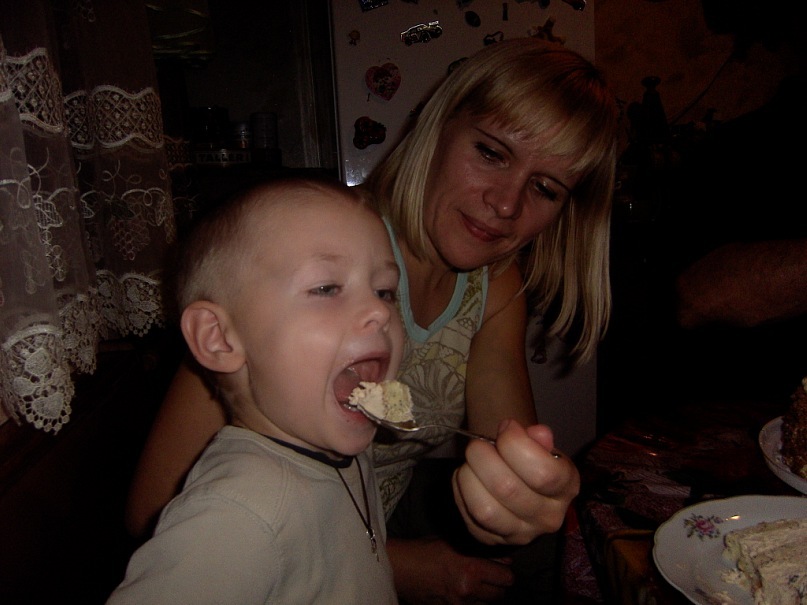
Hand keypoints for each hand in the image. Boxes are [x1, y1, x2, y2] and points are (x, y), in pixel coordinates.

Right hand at [387, 536, 513, 603]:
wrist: (400, 569)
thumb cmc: (425, 551)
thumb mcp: (454, 544)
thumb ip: (482, 553)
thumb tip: (506, 561)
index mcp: (471, 568)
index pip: (507, 577)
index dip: (505, 572)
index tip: (500, 568)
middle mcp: (468, 589)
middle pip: (500, 594)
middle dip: (498, 586)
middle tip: (489, 577)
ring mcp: (459, 604)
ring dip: (485, 596)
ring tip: (474, 585)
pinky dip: (472, 603)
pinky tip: (464, 593)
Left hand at [452, 420, 579, 544]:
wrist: (521, 486)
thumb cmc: (529, 459)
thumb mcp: (540, 444)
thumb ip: (538, 439)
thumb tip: (537, 434)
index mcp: (566, 488)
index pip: (543, 473)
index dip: (515, 444)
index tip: (506, 427)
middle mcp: (548, 517)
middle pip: (507, 489)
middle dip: (483, 457)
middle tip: (477, 444)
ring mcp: (520, 534)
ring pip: (484, 510)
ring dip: (469, 477)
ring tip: (470, 463)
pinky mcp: (493, 541)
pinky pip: (468, 517)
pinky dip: (461, 491)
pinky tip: (468, 479)